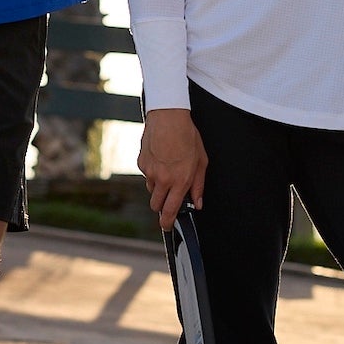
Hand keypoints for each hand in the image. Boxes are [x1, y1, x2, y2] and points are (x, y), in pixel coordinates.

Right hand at [139, 108, 207, 229]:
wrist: (168, 117)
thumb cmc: (187, 136)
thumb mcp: (201, 161)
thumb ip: (199, 185)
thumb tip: (197, 202)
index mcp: (179, 181)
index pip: (170, 210)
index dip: (167, 222)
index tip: (167, 227)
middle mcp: (163, 179)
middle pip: (156, 205)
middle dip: (162, 205)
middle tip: (170, 196)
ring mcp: (150, 172)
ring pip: (151, 190)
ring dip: (158, 187)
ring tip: (168, 170)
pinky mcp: (141, 163)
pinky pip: (146, 175)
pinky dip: (152, 172)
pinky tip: (161, 159)